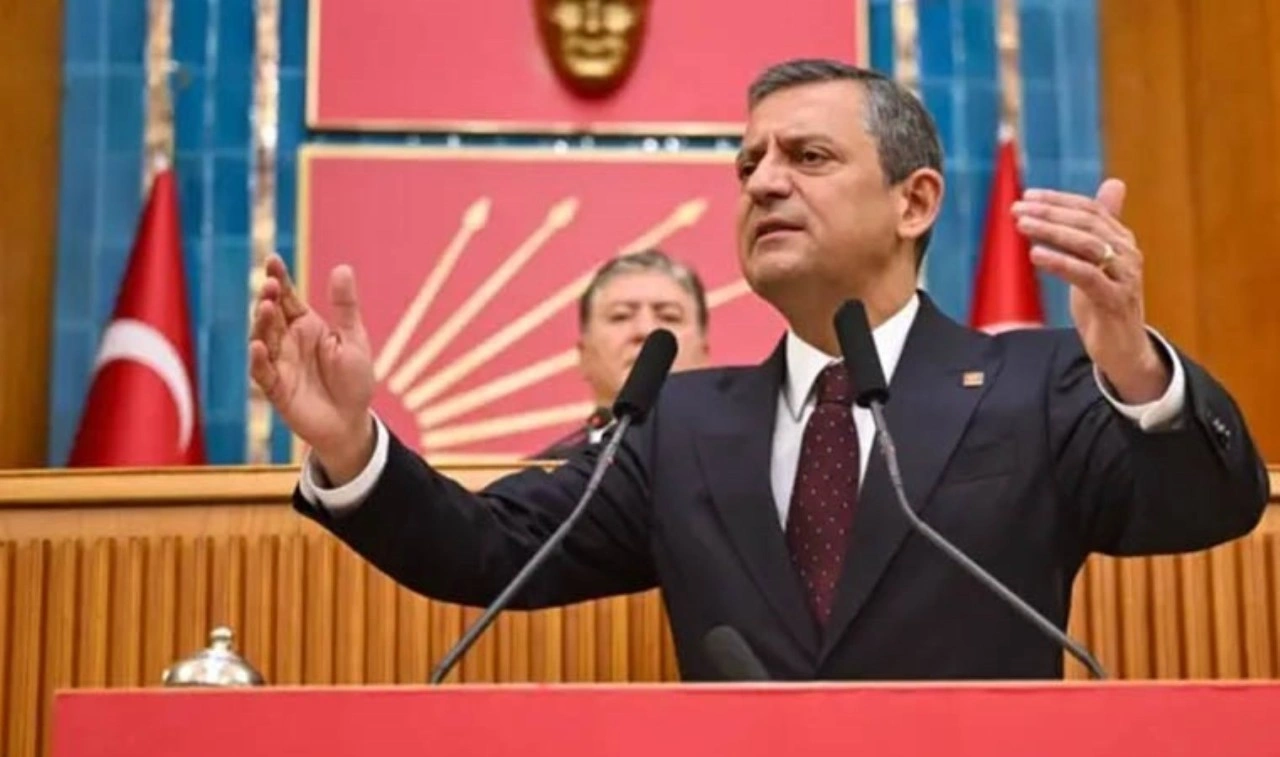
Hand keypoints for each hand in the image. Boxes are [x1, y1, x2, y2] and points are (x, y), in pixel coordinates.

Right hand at [249, 255, 375, 483]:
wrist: (352, 421)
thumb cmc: (354, 379)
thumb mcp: (353, 339)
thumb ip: (344, 307)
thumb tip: (342, 267)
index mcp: (307, 326)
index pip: (287, 297)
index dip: (279, 279)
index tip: (272, 259)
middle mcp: (288, 341)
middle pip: (271, 315)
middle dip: (267, 298)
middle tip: (268, 284)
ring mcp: (279, 363)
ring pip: (262, 339)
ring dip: (261, 323)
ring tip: (265, 307)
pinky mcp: (276, 388)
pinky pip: (262, 372)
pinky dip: (258, 360)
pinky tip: (257, 346)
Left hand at [1012, 178, 1168, 402]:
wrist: (1124, 349)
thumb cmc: (1106, 302)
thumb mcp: (1098, 261)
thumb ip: (1098, 227)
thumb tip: (1114, 183)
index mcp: (1122, 241)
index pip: (1090, 210)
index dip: (1058, 200)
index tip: (1027, 195)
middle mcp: (1127, 253)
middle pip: (1087, 223)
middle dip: (1050, 213)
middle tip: (1017, 209)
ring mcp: (1123, 277)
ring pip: (1086, 245)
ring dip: (1051, 231)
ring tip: (1021, 225)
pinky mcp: (1114, 301)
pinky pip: (1086, 276)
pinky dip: (1060, 262)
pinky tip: (1036, 255)